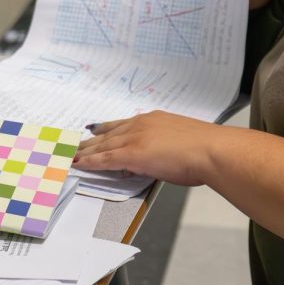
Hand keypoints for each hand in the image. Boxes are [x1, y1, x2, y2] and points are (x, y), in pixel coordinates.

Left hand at [75, 111, 224, 186]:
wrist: (211, 150)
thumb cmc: (205, 150)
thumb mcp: (180, 140)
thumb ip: (165, 145)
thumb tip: (158, 155)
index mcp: (153, 120)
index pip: (123, 124)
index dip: (105, 130)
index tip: (94, 131)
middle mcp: (141, 124)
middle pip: (108, 133)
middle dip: (90, 142)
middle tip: (75, 145)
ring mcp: (135, 138)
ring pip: (103, 145)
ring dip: (86, 152)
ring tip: (72, 156)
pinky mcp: (133, 154)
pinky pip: (105, 159)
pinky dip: (90, 162)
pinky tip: (79, 164)